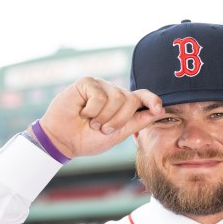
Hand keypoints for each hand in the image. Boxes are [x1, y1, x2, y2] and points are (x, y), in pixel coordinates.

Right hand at [36, 77, 163, 157]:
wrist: (63, 141)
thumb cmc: (88, 139)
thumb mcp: (117, 134)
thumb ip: (137, 122)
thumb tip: (159, 112)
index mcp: (123, 106)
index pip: (143, 97)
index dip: (152, 100)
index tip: (158, 109)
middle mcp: (114, 93)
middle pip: (131, 100)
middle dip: (119, 120)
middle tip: (103, 129)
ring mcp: (101, 86)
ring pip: (116, 98)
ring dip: (103, 117)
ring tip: (91, 122)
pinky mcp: (87, 82)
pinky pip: (99, 96)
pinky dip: (91, 110)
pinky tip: (82, 113)